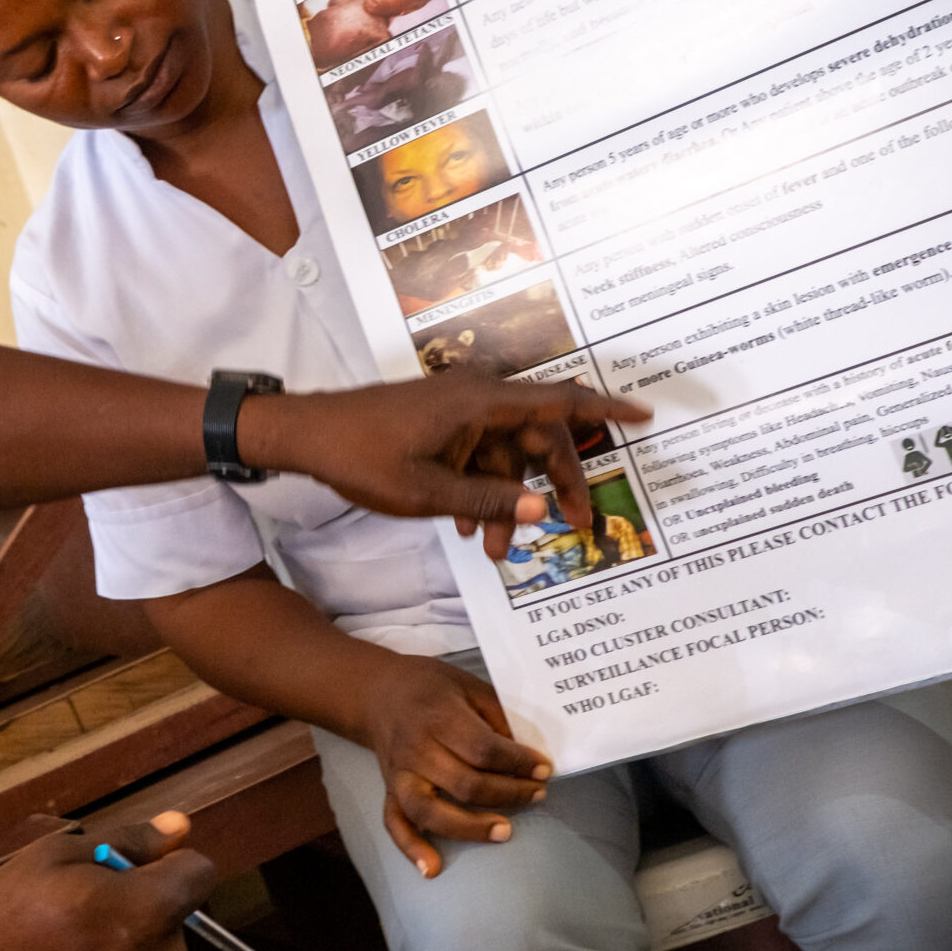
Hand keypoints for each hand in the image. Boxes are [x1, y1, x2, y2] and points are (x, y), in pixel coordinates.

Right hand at [0, 812, 214, 950]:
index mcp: (151, 909)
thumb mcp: (58, 854)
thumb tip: (180, 827)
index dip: (168, 862)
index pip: (201, 871)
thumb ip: (129, 841)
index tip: (127, 867)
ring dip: (131, 949)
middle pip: (176, 918)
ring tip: (71, 947)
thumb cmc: (7, 912)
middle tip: (83, 906)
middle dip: (144, 906)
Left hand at [240, 372, 647, 558]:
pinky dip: (479, 491)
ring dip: (506, 502)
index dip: (605, 409)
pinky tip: (466, 531)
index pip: (558, 400)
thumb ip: (487, 503)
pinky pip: (477, 457)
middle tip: (575, 526)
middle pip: (537, 438)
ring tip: (496, 552)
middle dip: (555, 487)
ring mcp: (458, 411)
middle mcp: (476, 397)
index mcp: (480, 402)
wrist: (305, 436)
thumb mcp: (427, 493)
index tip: (646, 415)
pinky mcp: (441, 425)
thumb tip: (543, 513)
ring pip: (505, 457)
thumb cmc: (362, 456)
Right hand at [364, 657, 550, 875]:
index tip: (544, 769)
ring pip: (430, 810)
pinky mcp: (389, 790)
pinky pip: (395, 823)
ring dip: (470, 827)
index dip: (519, 763)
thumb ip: (498, 716)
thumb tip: (528, 753)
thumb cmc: (431, 687)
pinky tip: (433, 868)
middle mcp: (416, 748)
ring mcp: (400, 774)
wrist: (378, 691)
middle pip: (465, 783)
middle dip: (509, 794)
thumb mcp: (470, 686)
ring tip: (505, 831)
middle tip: (538, 794)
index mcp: (439, 717)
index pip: (484, 749)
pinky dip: (411, 848)